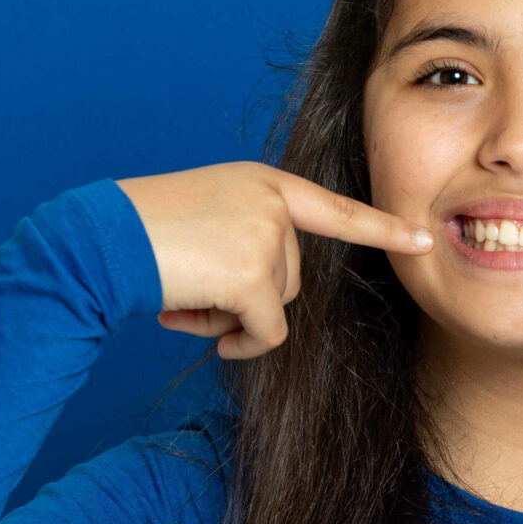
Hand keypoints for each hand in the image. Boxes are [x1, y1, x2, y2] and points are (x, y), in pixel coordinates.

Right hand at [114, 162, 432, 359]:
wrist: (99, 238)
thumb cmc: (143, 235)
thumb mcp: (209, 220)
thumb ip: (250, 242)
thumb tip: (269, 313)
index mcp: (264, 182)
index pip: (335, 210)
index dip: (382, 229)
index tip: (424, 238)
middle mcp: (273, 200)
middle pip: (294, 278)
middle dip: (247, 296)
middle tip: (193, 283)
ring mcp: (266, 234)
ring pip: (279, 307)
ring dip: (232, 317)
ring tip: (184, 290)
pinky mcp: (254, 274)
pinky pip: (267, 333)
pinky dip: (237, 341)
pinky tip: (189, 317)